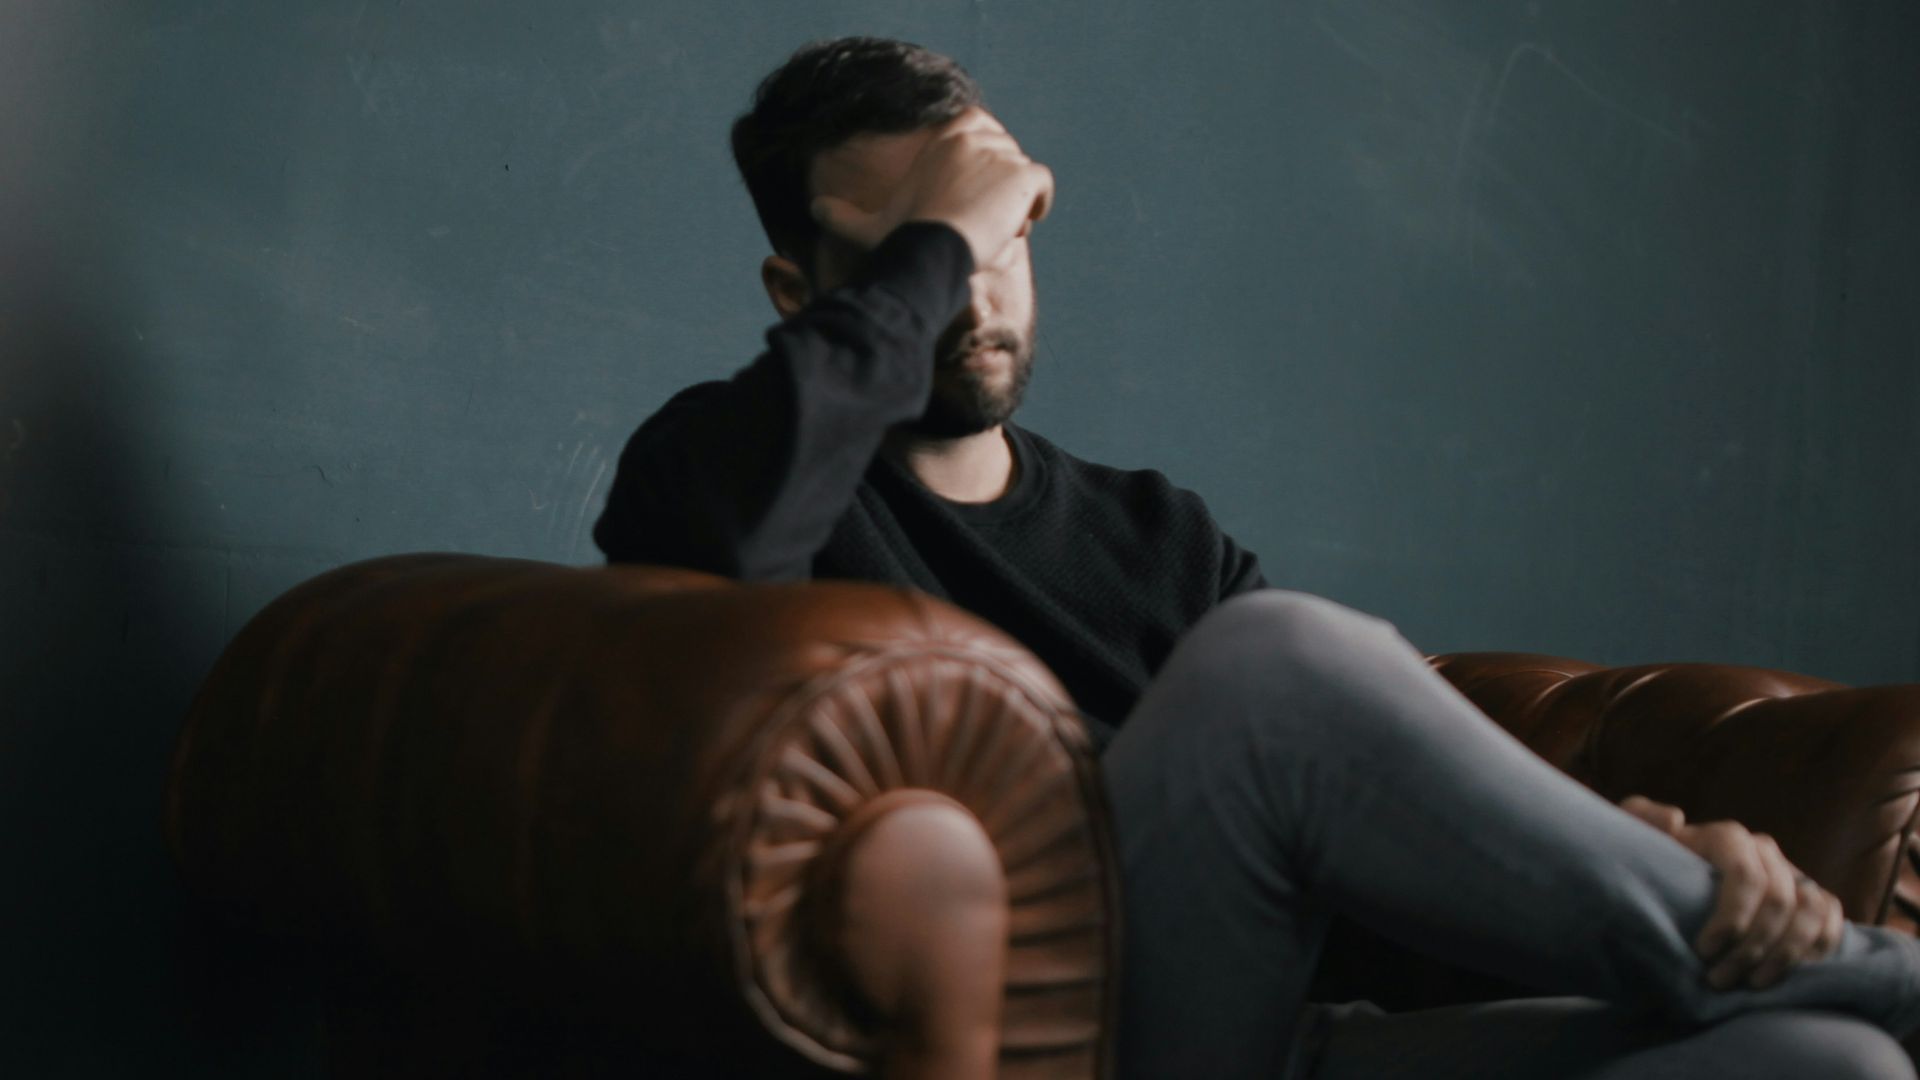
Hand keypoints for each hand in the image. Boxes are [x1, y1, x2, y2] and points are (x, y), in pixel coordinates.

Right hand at [810, 107, 1054, 268]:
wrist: (931, 249)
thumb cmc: (901, 239)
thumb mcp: (868, 226)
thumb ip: (842, 216)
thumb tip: (813, 209)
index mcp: (944, 138)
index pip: (979, 129)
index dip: (981, 161)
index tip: (972, 193)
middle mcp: (974, 136)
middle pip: (1005, 155)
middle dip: (999, 185)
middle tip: (982, 221)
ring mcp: (1001, 153)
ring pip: (1022, 175)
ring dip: (1015, 202)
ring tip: (995, 232)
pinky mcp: (1023, 174)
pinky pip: (1043, 185)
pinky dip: (1038, 205)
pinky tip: (1018, 227)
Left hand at [1620, 795, 1843, 989]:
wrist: (1668, 885)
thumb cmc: (1649, 865)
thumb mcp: (1632, 838)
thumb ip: (1638, 818)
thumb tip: (1675, 820)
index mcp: (1727, 838)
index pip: (1745, 874)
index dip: (1731, 917)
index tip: (1704, 951)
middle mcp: (1765, 852)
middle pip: (1777, 900)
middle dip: (1752, 947)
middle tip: (1719, 980)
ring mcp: (1791, 874)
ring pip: (1811, 910)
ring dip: (1787, 954)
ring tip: (1752, 984)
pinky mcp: (1810, 898)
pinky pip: (1831, 918)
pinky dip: (1819, 947)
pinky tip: (1791, 973)